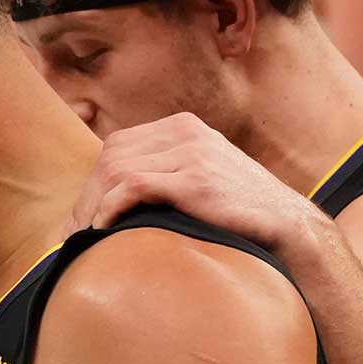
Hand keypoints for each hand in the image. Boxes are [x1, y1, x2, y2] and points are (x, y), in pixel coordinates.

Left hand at [71, 112, 327, 255]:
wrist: (289, 226)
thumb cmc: (243, 213)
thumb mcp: (205, 179)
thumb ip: (171, 176)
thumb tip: (124, 200)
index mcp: (184, 127)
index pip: (120, 145)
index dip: (93, 181)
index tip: (81, 216)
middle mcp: (185, 131)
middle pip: (112, 156)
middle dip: (87, 195)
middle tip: (72, 231)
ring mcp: (190, 152)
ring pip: (116, 170)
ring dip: (92, 205)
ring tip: (83, 236)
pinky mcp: (194, 179)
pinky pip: (132, 186)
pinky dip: (109, 208)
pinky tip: (101, 229)